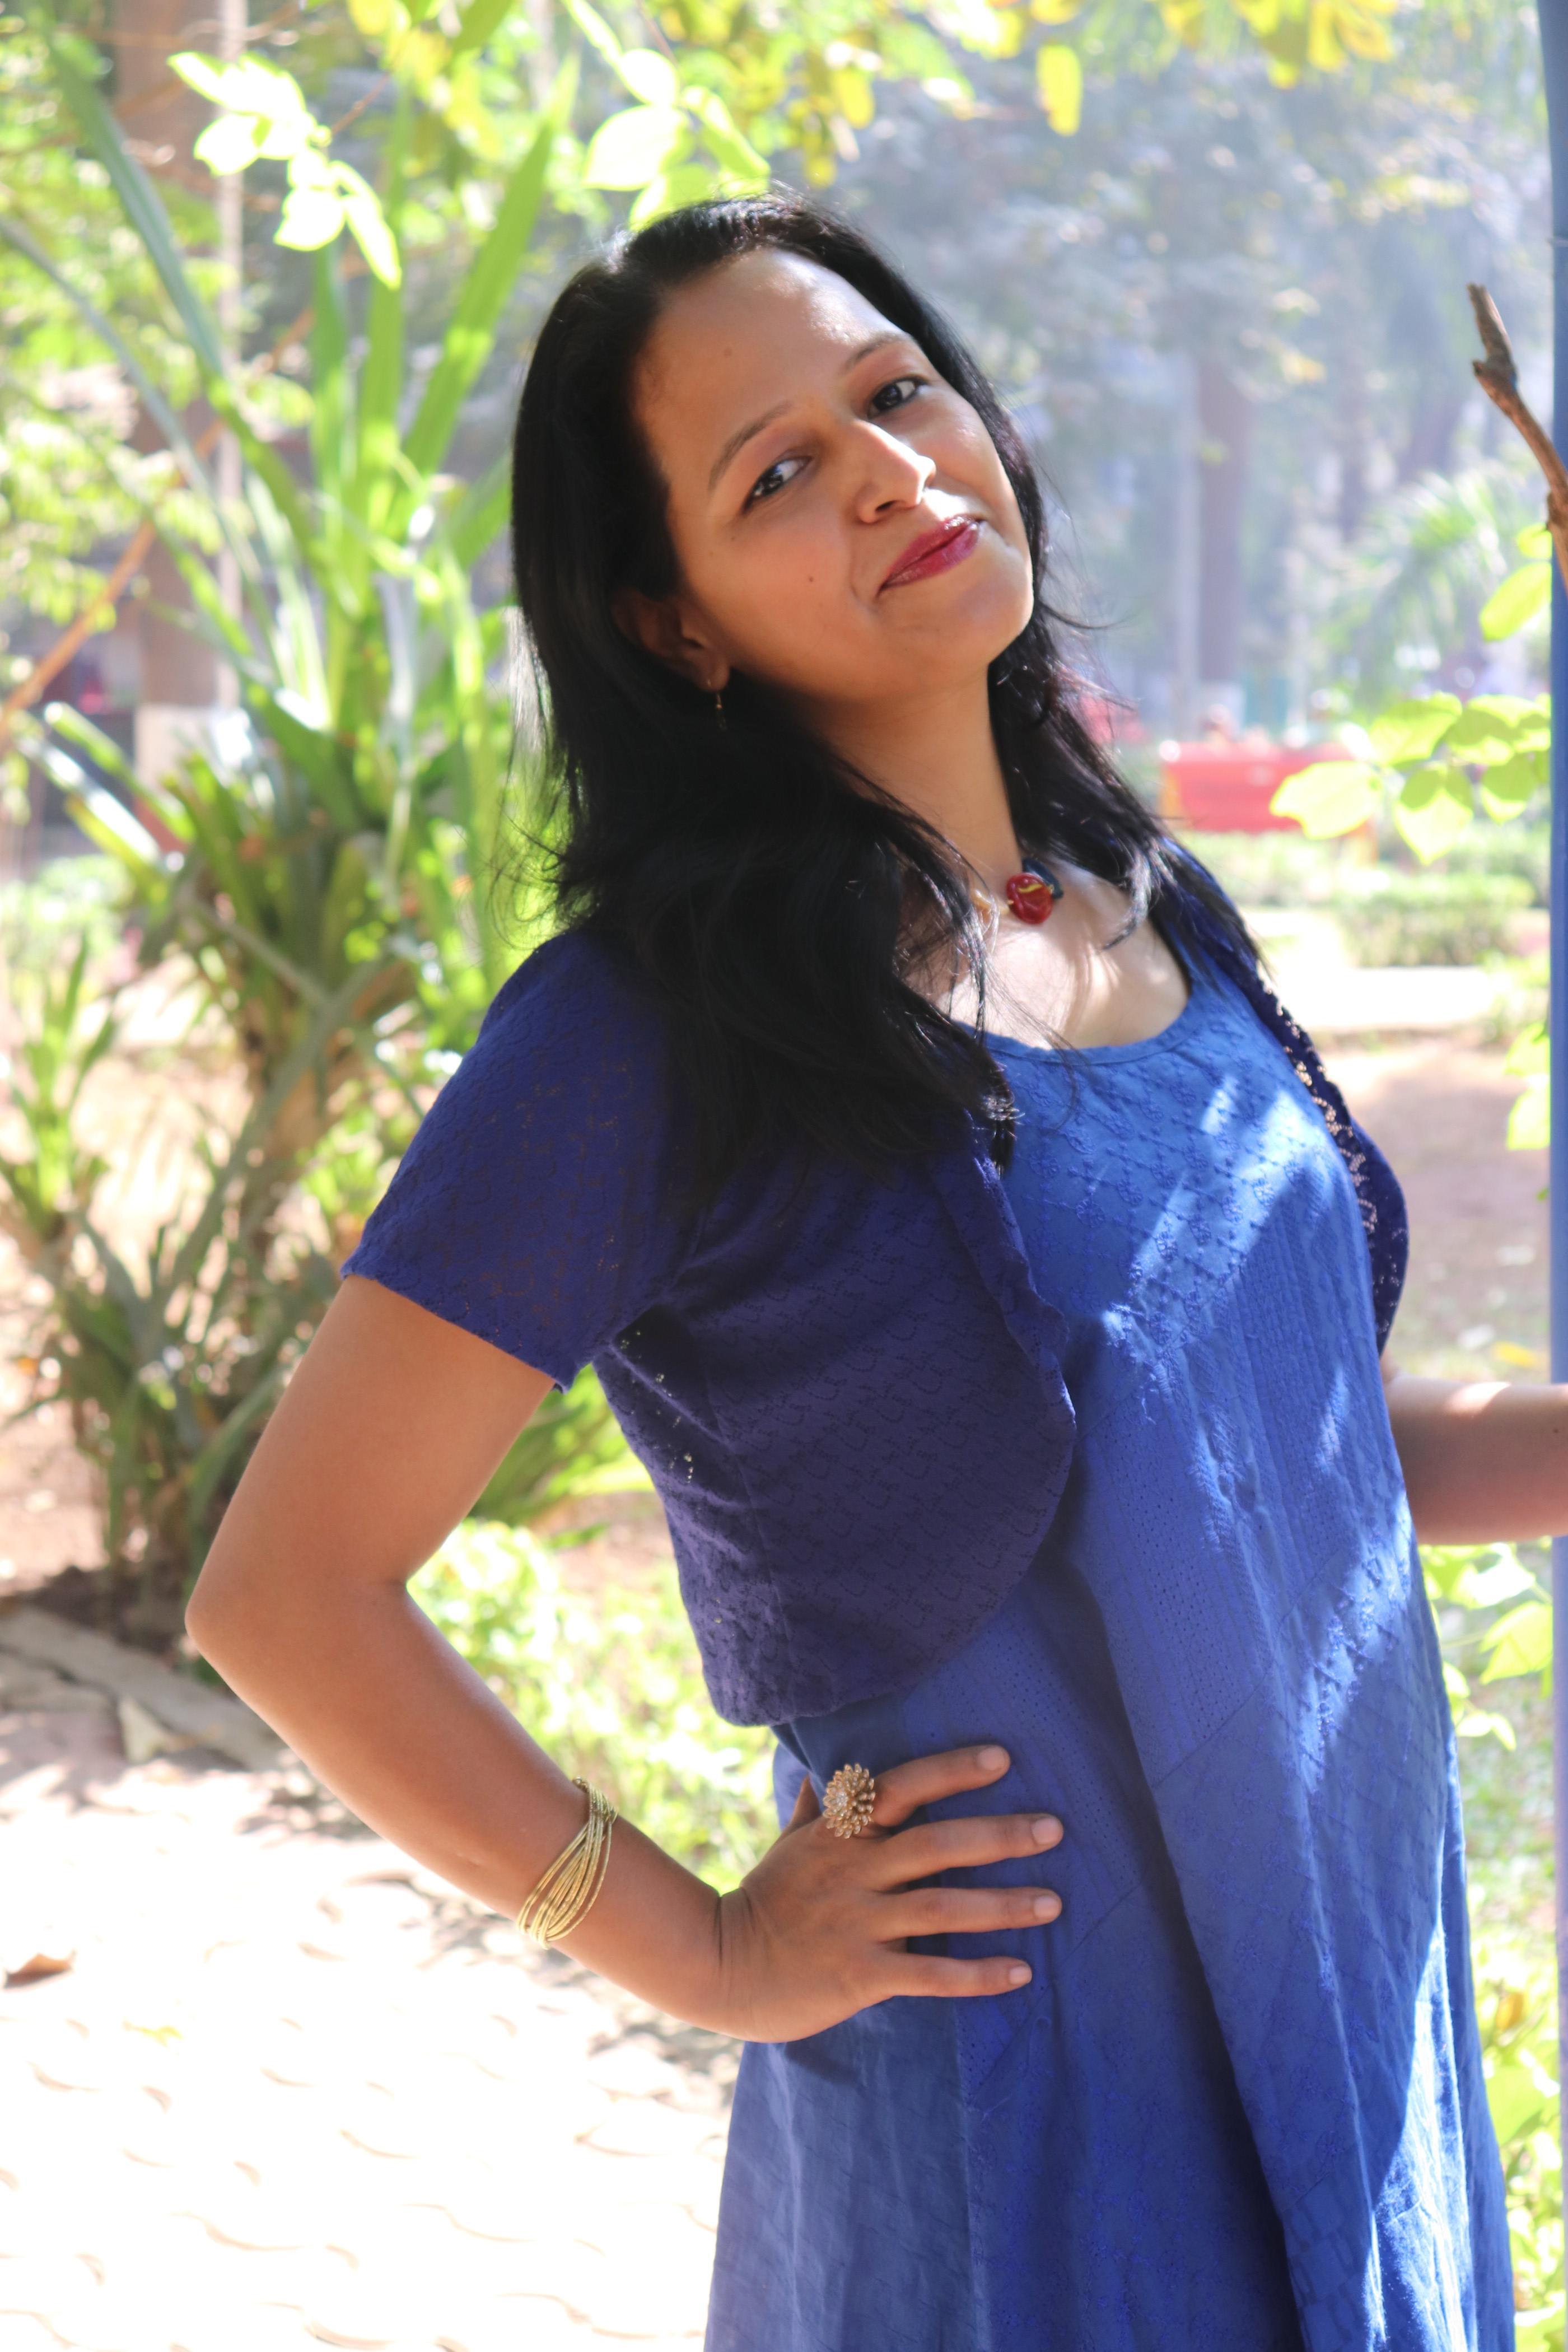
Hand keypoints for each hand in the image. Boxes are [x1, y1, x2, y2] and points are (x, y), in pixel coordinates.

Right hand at [703, 1744, 1063, 2043]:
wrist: (720, 1967)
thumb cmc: (765, 1900)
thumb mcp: (789, 1846)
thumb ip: (817, 1810)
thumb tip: (827, 1771)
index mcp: (841, 1835)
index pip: (901, 1788)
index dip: (951, 1771)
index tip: (1003, 1757)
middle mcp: (853, 1872)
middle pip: (935, 1845)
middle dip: (998, 1835)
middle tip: (1054, 1828)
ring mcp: (856, 1923)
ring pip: (941, 1910)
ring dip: (1002, 1906)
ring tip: (1054, 1902)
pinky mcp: (859, 1975)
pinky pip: (929, 1976)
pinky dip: (977, 1975)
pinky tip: (1020, 1972)